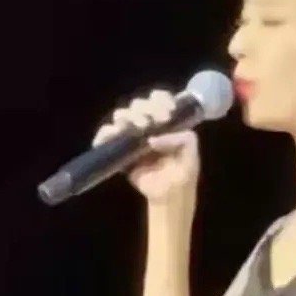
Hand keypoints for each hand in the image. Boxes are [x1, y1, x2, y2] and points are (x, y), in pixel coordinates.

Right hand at [92, 89, 199, 204]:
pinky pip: (106, 137)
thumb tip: (151, 138)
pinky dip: (105, 134)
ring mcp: (132, 137)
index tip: (166, 114)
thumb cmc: (182, 174)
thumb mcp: (191, 154)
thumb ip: (182, 140)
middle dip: (144, 110)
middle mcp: (147, 124)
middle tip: (151, 123)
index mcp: (165, 121)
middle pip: (138, 105)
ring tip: (134, 129)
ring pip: (121, 116)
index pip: (159, 99)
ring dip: (126, 118)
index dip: (160, 100)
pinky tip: (112, 135)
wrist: (169, 196)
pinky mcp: (119, 151)